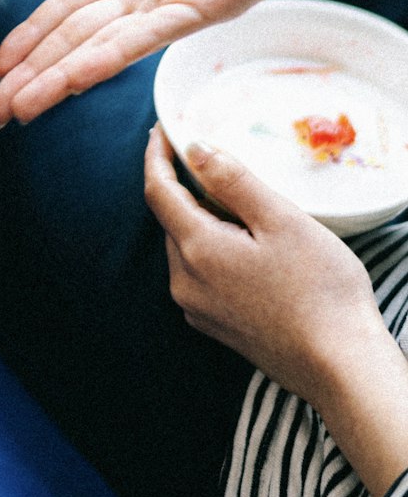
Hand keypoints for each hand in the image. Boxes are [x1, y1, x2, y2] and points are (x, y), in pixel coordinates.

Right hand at [0, 0, 347, 125]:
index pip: (70, 8)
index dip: (33, 36)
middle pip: (77, 37)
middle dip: (34, 73)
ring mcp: (172, 3)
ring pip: (101, 47)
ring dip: (57, 78)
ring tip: (19, 109)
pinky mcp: (204, 7)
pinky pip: (147, 38)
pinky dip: (107, 59)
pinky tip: (73, 79)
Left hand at [142, 126, 380, 403]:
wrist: (340, 367)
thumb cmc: (319, 290)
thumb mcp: (280, 220)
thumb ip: (233, 180)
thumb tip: (194, 149)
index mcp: (196, 249)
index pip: (157, 191)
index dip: (156, 155)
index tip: (162, 128)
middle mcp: (184, 282)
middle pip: (170, 219)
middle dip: (181, 185)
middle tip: (204, 156)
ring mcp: (197, 309)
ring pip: (185, 247)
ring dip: (197, 217)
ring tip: (231, 198)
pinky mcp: (215, 326)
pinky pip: (199, 273)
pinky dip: (209, 247)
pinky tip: (242, 243)